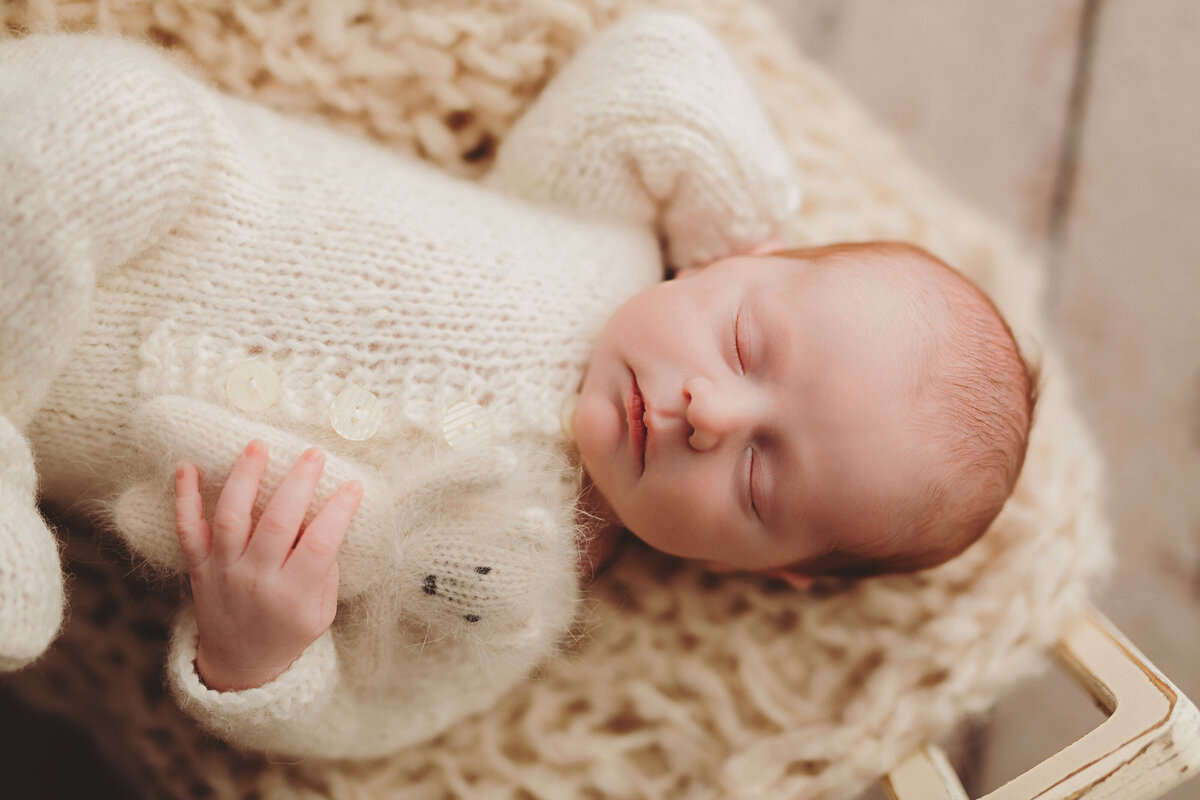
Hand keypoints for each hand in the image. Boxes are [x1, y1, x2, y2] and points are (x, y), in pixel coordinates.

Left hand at [174, 440, 361, 690]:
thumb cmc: (288, 632)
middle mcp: (256, 580)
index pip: (320, 543)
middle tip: (313, 454)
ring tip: (257, 446)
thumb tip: (328, 521)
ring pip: (231, 518)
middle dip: (298, 483)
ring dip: (244, 478)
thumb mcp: (321, 613)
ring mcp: (223, 571)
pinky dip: (184, 498)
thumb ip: (325, 571)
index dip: (339, 511)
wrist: (239, 663)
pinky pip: (187, 529)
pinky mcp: (198, 567)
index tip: (352, 485)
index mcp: (293, 595)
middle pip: (278, 522)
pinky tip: (187, 466)